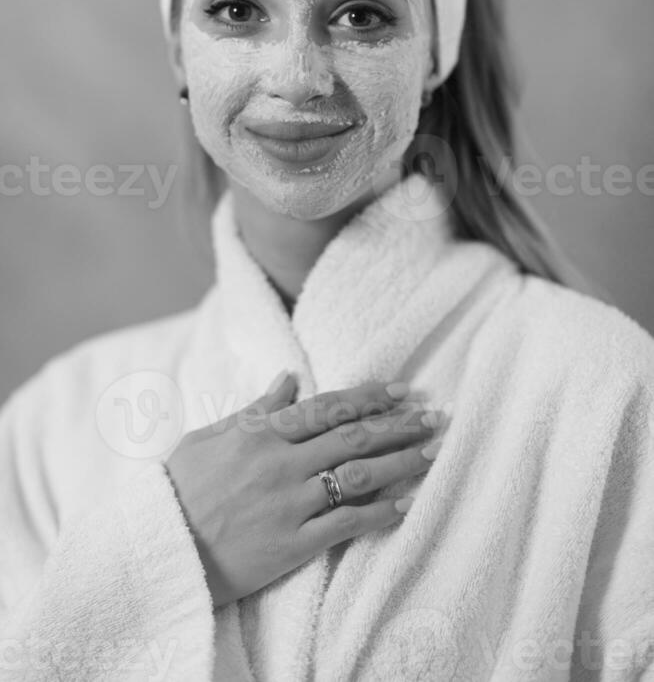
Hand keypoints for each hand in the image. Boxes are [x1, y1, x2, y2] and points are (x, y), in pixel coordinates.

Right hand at [164, 374, 439, 609]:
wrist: (159, 551)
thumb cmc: (180, 488)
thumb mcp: (210, 437)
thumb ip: (255, 409)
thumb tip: (289, 377)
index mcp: (261, 434)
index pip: (327, 407)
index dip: (369, 396)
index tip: (402, 390)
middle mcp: (281, 464)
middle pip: (352, 438)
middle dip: (398, 425)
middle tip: (434, 417)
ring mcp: (289, 505)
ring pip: (357, 477)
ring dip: (399, 463)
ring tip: (431, 454)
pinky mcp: (292, 545)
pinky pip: (345, 526)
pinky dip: (379, 514)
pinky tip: (406, 505)